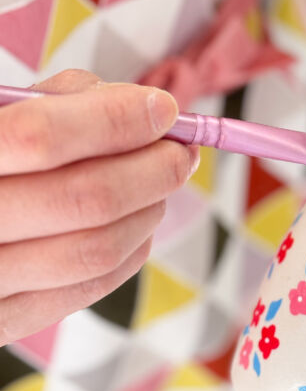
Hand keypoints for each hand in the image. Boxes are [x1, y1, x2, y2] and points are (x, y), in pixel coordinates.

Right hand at [0, 70, 198, 346]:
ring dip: (149, 210)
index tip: (164, 109)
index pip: (39, 137)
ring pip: (96, 250)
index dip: (114, 120)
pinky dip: (131, 251)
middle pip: (84, 199)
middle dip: (152, 169)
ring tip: (162, 184)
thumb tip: (144, 108)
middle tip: (180, 151)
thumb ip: (54, 101)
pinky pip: (86, 289)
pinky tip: (141, 222)